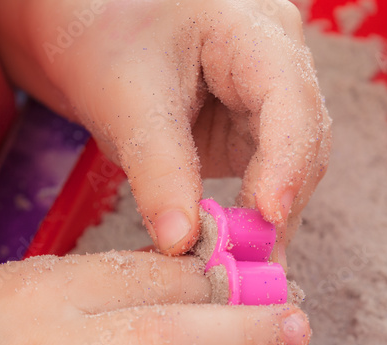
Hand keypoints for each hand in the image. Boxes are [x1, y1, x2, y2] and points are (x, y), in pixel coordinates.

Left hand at [0, 0, 331, 263]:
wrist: (83, 31)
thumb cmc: (105, 38)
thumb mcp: (126, 100)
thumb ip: (158, 172)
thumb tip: (182, 244)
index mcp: (254, 33)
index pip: (291, 102)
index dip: (287, 164)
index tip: (267, 218)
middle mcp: (278, 64)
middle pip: (302, 144)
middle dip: (275, 208)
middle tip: (249, 267)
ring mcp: (269, 101)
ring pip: (289, 171)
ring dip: (265, 222)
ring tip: (239, 271)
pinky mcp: (251, 134)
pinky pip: (263, 182)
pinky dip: (247, 220)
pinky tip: (230, 255)